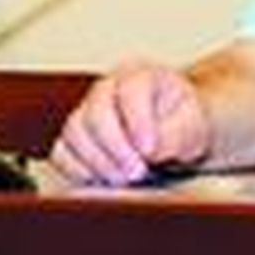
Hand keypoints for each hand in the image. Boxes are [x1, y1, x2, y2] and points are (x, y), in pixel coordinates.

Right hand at [49, 61, 210, 185]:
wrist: (175, 130)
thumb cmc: (184, 122)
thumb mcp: (194, 124)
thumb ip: (175, 134)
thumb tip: (149, 150)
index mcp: (139, 75)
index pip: (130, 89)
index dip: (138, 122)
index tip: (150, 151)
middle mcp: (108, 89)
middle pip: (95, 113)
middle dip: (116, 149)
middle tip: (138, 171)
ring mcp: (87, 112)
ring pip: (74, 133)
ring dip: (98, 163)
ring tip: (124, 178)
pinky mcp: (75, 138)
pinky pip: (61, 153)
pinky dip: (79, 171)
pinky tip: (104, 179)